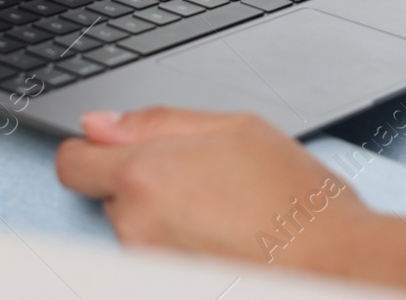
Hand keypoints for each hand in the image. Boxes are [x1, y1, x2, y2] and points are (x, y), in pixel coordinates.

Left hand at [55, 107, 380, 269]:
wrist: (334, 265)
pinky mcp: (166, 286)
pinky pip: (157, 260)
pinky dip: (181, 250)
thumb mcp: (237, 128)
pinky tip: (222, 241)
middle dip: (144, 184)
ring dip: (164, 219)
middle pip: (111, 196)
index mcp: (146, 175)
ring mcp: (148, 265)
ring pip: (136, 230)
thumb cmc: (296, 200)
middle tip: (203, 179)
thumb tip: (99, 123)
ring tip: (223, 212)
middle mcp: (135, 226)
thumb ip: (158, 122)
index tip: (112, 150)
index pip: (72, 162)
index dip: (92, 151)